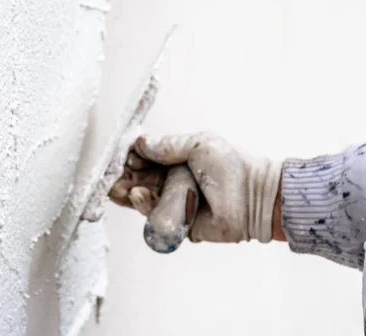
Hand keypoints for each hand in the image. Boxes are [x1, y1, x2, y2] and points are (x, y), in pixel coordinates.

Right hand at [111, 133, 281, 242]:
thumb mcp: (200, 145)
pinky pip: (153, 216)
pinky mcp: (176, 224)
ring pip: (141, 198)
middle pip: (138, 179)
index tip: (121, 155)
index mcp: (176, 161)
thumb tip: (140, 143)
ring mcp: (173, 203)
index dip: (131, 157)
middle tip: (109, 174)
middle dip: (122, 176)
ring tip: (118, 186)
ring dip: (126, 192)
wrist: (255, 197)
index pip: (145, 158)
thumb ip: (169, 145)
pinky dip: (142, 206)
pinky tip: (137, 194)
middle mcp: (172, 182)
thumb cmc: (232, 167)